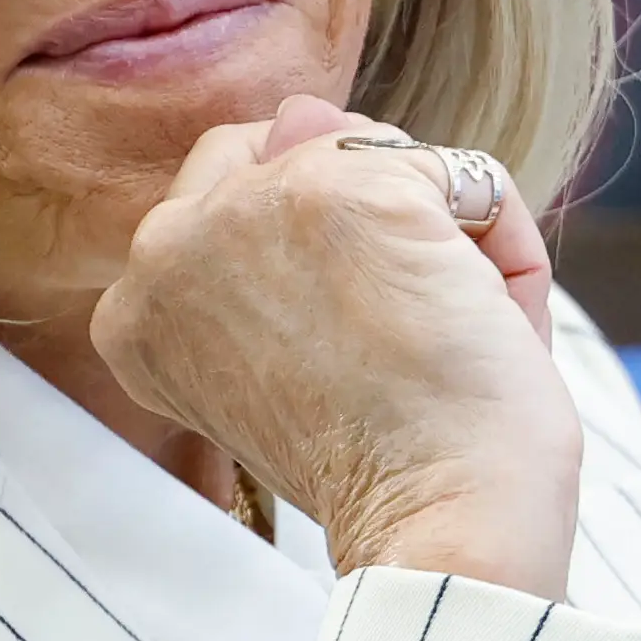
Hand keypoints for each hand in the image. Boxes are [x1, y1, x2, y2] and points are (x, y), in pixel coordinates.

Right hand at [92, 94, 582, 599]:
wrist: (440, 530)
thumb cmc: (382, 468)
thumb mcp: (290, 348)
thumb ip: (274, 228)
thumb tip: (300, 110)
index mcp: (136, 301)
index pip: (228, 194)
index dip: (314, 256)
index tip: (343, 348)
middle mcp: (168, 240)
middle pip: (289, 145)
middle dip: (366, 217)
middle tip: (395, 333)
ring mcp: (255, 205)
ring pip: (382, 155)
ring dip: (440, 239)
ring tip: (440, 338)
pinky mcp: (353, 190)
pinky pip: (464, 176)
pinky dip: (503, 251)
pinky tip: (483, 326)